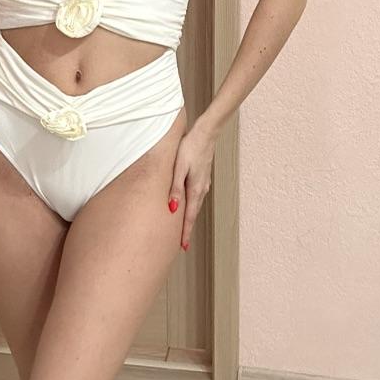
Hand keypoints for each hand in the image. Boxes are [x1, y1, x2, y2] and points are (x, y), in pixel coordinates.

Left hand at [168, 123, 215, 249]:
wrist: (206, 134)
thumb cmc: (190, 148)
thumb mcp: (179, 167)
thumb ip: (175, 188)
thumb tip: (172, 209)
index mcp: (195, 189)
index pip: (189, 216)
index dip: (185, 232)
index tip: (183, 246)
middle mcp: (201, 189)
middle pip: (193, 213)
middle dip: (187, 228)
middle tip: (182, 243)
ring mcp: (203, 183)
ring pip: (195, 205)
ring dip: (190, 217)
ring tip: (184, 228)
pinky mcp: (202, 177)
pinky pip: (196, 197)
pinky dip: (192, 206)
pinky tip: (188, 206)